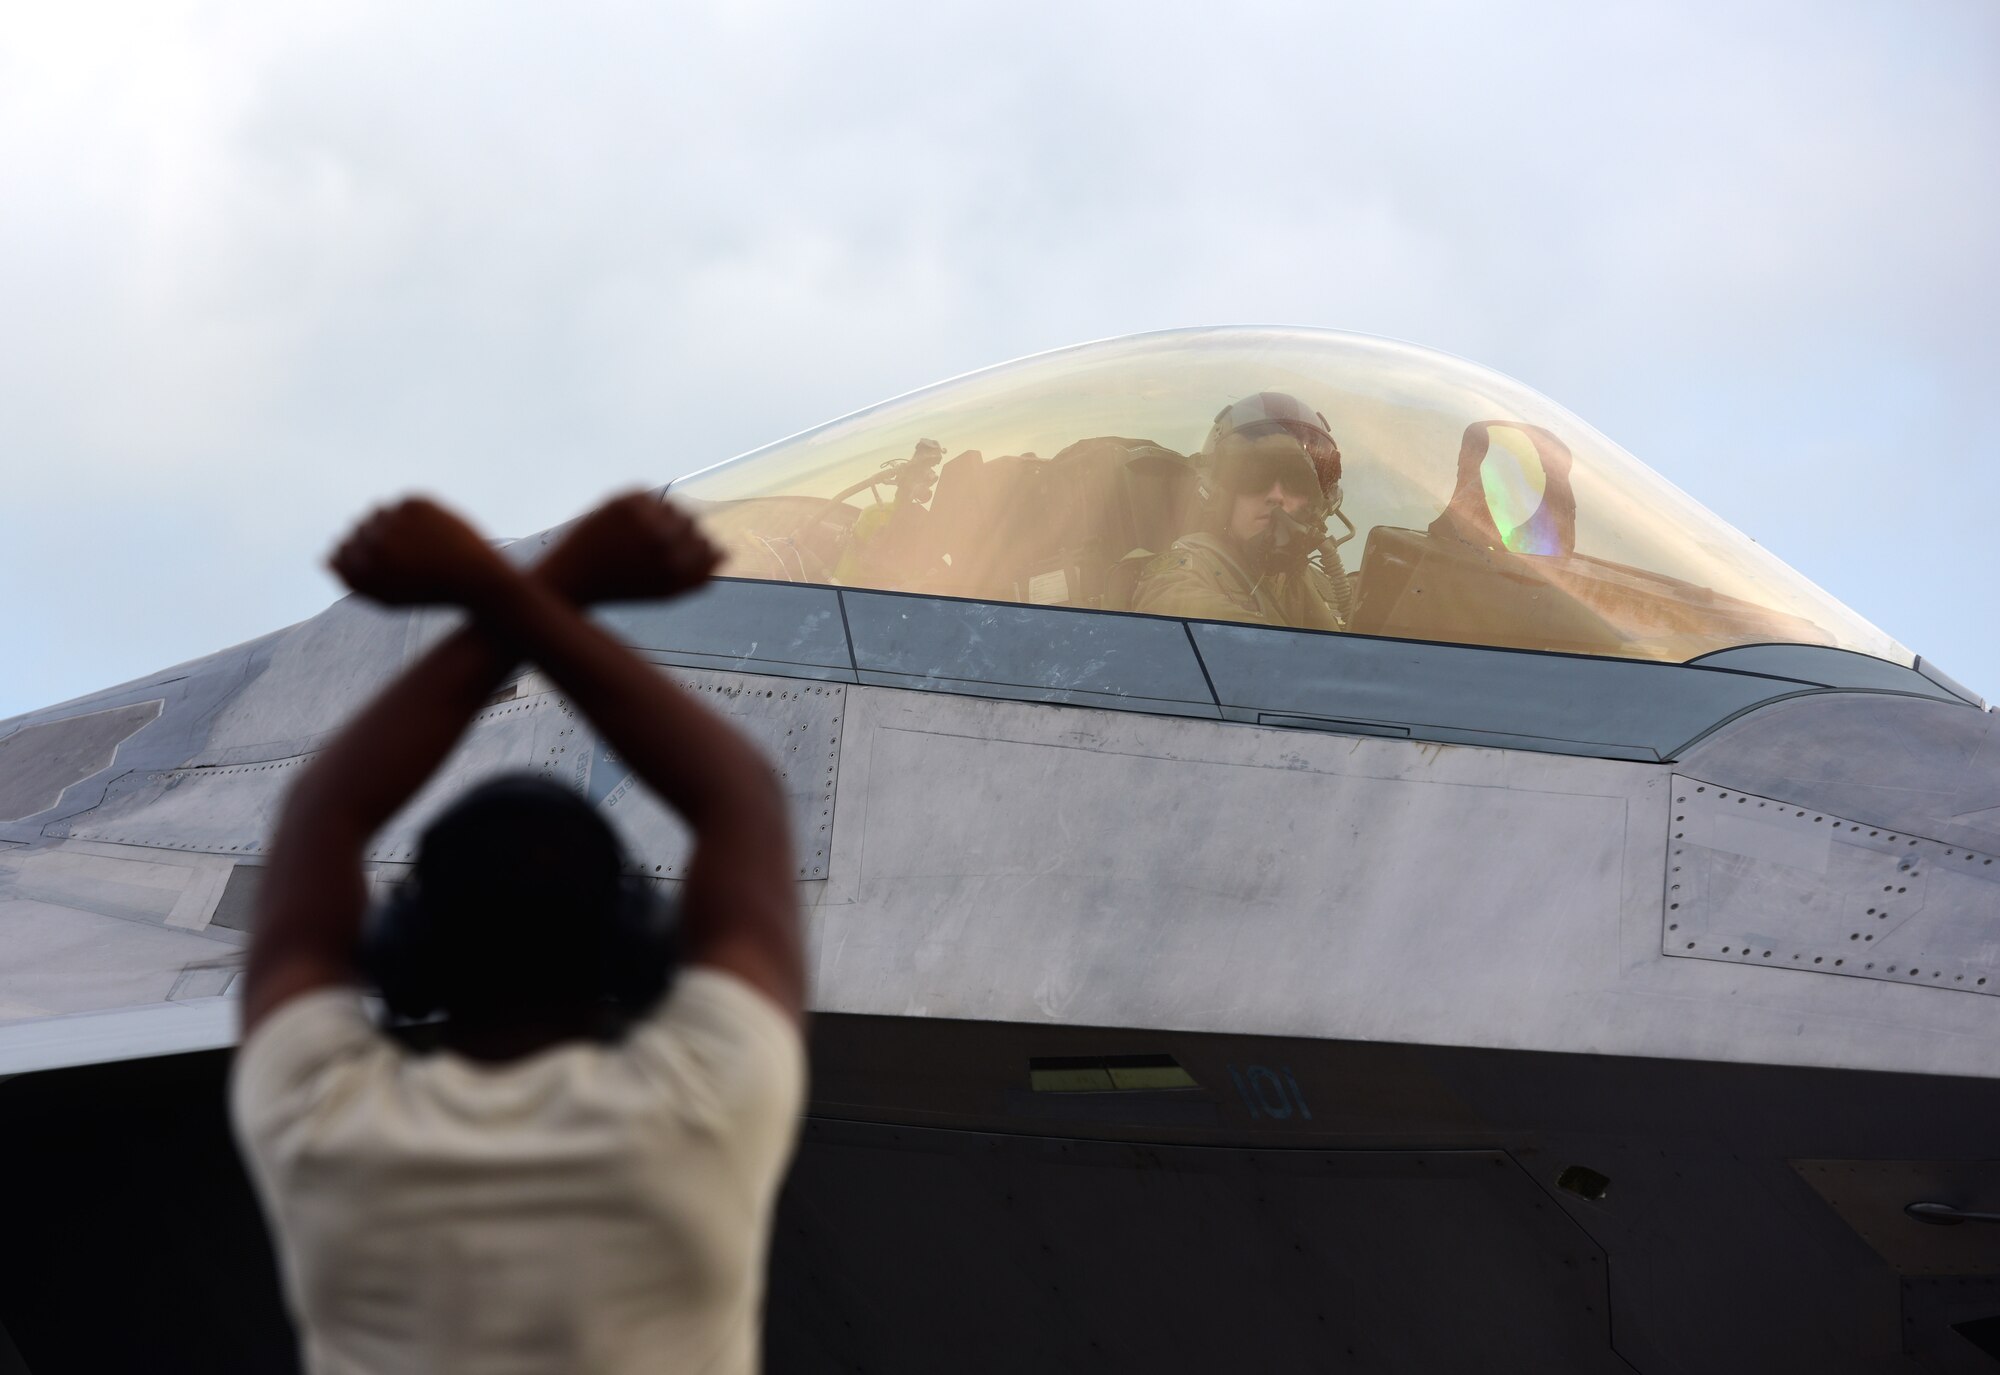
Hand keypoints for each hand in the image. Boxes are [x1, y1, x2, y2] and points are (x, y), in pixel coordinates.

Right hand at [330, 498, 515, 610]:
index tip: (384, 564)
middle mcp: (373, 544)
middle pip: (356, 530)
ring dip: (391, 523)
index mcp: (363, 570)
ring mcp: (394, 520)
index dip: (360, 558)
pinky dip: (413, 514)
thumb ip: (352, 581)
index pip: (339, 552)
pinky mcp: (415, 503)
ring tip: (420, 544)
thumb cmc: (433, 593)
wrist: (479, 578)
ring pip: (378, 513)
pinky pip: (403, 503)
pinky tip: (432, 531)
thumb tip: (324, 559)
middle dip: (375, 539)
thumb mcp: (388, 597)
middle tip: (409, 554)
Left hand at [535, 492, 720, 604]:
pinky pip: (650, 497)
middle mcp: (664, 544)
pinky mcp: (625, 503)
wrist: (570, 578)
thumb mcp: (664, 591)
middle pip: (694, 523)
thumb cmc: (620, 588)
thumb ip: (699, 576)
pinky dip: (643, 508)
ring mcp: (644, 521)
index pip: (712, 547)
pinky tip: (624, 525)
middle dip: (680, 532)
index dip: (698, 551)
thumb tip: (727, 553)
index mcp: (678, 570)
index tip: (674, 556)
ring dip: (664, 518)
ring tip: (638, 536)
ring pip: (674, 507)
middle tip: (651, 545)